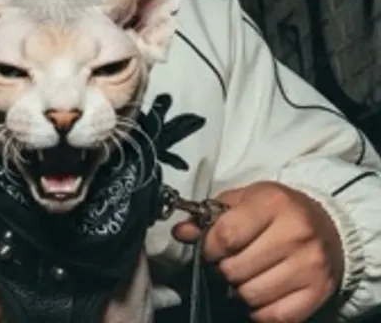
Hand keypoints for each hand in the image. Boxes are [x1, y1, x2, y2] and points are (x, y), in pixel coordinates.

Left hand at [172, 182, 343, 321]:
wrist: (329, 225)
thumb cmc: (279, 210)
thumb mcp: (244, 200)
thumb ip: (211, 214)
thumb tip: (181, 232)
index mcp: (273, 203)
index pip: (226, 235)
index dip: (209, 247)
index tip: (210, 248)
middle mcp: (295, 233)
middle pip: (236, 269)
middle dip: (223, 269)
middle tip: (228, 262)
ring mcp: (309, 265)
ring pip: (252, 295)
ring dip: (239, 290)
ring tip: (244, 275)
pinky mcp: (319, 291)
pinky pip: (276, 316)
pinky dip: (260, 310)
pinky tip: (260, 293)